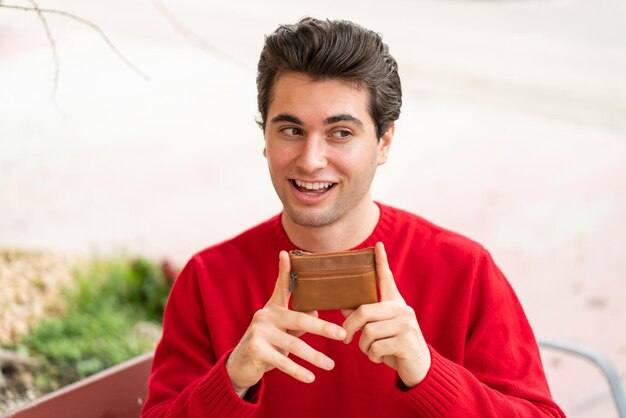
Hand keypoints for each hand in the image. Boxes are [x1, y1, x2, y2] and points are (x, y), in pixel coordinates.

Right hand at [226, 251, 346, 396]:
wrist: (241, 365)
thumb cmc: (267, 344)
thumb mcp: (282, 331)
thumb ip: (297, 321)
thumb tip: (315, 310)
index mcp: (273, 308)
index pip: (281, 286)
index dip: (284, 270)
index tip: (286, 254)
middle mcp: (265, 315)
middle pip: (300, 319)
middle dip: (323, 327)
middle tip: (341, 334)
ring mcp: (259, 332)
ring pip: (294, 344)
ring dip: (314, 356)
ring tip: (330, 365)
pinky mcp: (256, 349)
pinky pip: (283, 361)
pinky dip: (298, 371)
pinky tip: (311, 377)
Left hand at [341, 242, 430, 387]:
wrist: (418, 368)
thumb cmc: (395, 345)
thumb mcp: (380, 330)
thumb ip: (365, 317)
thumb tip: (343, 306)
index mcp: (395, 303)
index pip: (387, 278)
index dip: (381, 261)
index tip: (377, 245)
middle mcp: (402, 309)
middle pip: (364, 311)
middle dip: (349, 327)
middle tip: (346, 338)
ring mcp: (406, 324)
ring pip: (367, 332)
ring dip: (363, 346)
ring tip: (371, 350)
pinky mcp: (406, 341)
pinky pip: (375, 347)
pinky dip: (372, 356)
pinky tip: (380, 358)